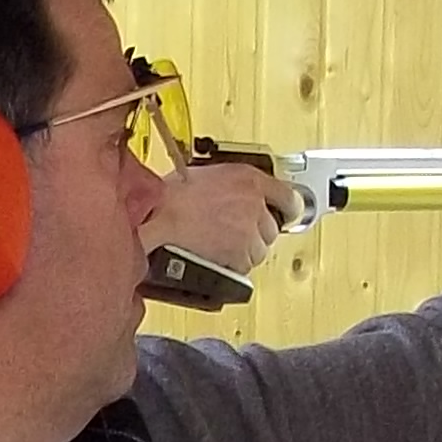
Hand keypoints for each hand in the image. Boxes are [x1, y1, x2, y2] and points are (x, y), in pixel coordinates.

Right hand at [142, 159, 300, 279]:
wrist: (154, 217)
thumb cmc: (167, 196)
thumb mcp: (203, 174)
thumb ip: (227, 184)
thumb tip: (232, 195)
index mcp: (248, 178)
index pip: (287, 195)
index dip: (286, 208)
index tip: (286, 213)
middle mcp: (254, 204)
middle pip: (272, 228)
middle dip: (256, 233)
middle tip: (234, 232)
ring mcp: (248, 231)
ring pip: (259, 250)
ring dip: (244, 251)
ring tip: (221, 246)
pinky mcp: (239, 255)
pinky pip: (244, 266)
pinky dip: (233, 266)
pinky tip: (216, 258)